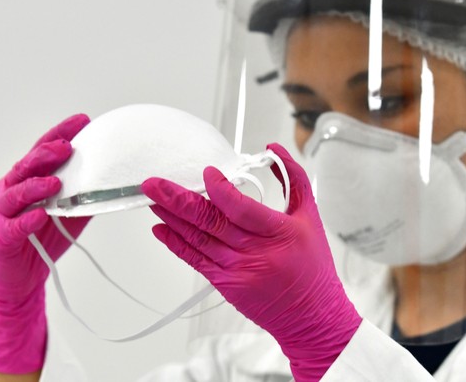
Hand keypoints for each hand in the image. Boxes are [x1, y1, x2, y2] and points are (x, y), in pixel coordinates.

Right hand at [0, 114, 90, 373]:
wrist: (21, 278)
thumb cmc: (43, 239)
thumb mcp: (70, 213)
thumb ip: (84, 195)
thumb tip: (112, 181)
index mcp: (28, 180)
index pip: (44, 151)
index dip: (61, 134)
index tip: (82, 121)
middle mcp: (11, 190)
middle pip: (27, 166)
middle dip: (46, 154)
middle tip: (66, 147)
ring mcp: (3, 213)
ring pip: (16, 193)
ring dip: (36, 186)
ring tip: (55, 182)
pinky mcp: (1, 237)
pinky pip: (14, 226)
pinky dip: (27, 220)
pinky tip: (40, 216)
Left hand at [142, 143, 361, 380]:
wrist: (312, 315)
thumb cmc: (313, 266)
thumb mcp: (310, 216)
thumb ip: (293, 178)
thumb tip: (273, 149)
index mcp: (279, 233)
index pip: (242, 208)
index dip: (220, 189)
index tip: (207, 173)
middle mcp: (255, 253)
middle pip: (210, 222)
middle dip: (176, 200)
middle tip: (153, 183)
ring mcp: (237, 271)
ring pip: (197, 240)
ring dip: (171, 218)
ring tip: (152, 199)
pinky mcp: (226, 284)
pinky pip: (195, 261)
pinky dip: (175, 245)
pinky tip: (160, 229)